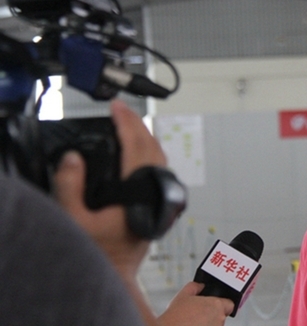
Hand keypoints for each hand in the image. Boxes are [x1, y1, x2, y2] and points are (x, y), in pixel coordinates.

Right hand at [53, 100, 169, 324]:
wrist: (119, 272)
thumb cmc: (102, 251)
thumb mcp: (75, 219)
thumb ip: (70, 187)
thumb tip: (73, 158)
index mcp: (137, 190)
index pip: (136, 145)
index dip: (126, 122)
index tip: (117, 107)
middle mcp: (154, 189)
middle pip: (152, 145)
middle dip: (136, 123)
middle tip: (121, 110)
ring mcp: (161, 194)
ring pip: (159, 155)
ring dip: (145, 136)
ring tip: (128, 124)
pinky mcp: (161, 200)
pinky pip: (159, 166)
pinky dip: (149, 151)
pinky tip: (138, 151)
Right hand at [158, 283, 233, 325]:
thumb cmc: (175, 316)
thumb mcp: (183, 295)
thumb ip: (195, 286)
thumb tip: (201, 285)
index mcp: (216, 306)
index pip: (230, 304)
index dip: (222, 303)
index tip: (214, 305)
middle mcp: (219, 320)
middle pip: (221, 316)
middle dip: (212, 315)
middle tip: (198, 314)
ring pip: (215, 325)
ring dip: (208, 323)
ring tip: (193, 322)